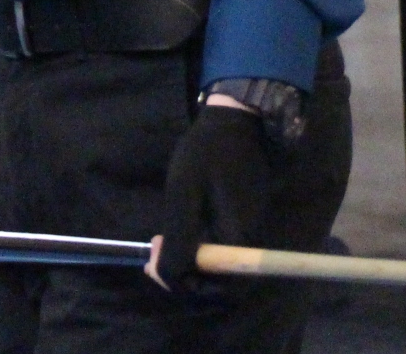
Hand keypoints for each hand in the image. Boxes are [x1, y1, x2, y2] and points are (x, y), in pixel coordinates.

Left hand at [147, 99, 275, 290]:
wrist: (236, 118)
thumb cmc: (207, 153)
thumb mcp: (184, 194)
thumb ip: (180, 239)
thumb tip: (167, 276)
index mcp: (239, 238)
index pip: (221, 287)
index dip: (187, 285)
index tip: (156, 267)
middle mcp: (251, 241)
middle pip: (221, 281)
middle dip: (185, 275)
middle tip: (154, 254)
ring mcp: (250, 230)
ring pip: (220, 265)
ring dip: (189, 261)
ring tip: (161, 242)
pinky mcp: (245, 219)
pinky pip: (222, 247)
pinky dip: (198, 247)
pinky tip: (179, 230)